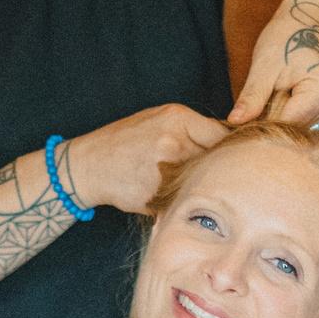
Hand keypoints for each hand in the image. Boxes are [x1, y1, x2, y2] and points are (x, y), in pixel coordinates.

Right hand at [62, 105, 231, 215]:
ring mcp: (166, 171)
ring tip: (188, 183)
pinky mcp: (159, 196)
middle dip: (216, 169)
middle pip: (216, 161)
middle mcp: (174, 143)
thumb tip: (229, 140)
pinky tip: (170, 193)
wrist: (89, 165)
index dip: (228, 148)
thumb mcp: (157, 118)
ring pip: (202, 183)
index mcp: (177, 119)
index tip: (229, 156)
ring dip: (201, 186)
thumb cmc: (125, 140)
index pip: (222, 135)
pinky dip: (182, 199)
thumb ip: (192, 127)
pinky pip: (183, 199)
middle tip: (210, 173)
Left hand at [230, 0, 318, 127]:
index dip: (265, 122)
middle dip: (277, 120)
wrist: (310, 22)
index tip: (247, 115)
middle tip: (267, 96)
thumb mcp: (264, 67)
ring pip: (305, 130)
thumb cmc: (285, 38)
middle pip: (299, 129)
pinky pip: (313, 125)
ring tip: (282, 92)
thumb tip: (234, 121)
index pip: (289, 124)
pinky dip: (299, 116)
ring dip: (288, 118)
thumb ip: (252, 97)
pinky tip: (294, 97)